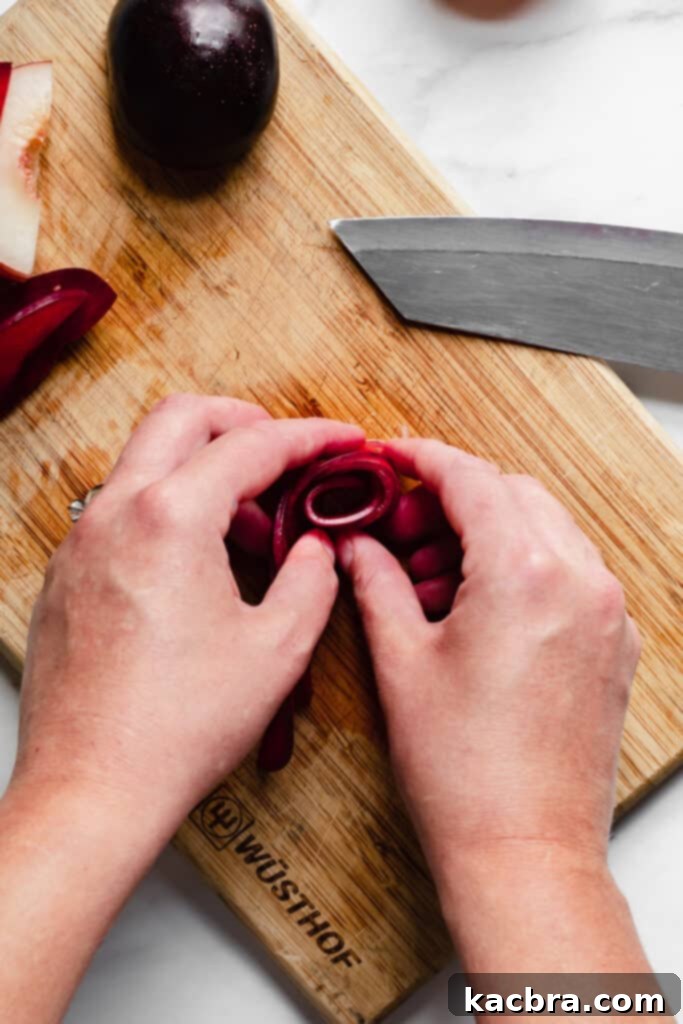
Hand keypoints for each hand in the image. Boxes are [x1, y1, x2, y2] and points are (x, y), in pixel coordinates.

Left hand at [14, 395, 363, 833]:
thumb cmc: (177, 728)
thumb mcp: (277, 649)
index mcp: (171, 518)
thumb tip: (314, 551)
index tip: (340, 440)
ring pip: (145, 463)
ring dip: (203, 472)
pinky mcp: (66, 576)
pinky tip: (200, 564)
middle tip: (286, 455)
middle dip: (243, 423)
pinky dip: (167, 510)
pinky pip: (121, 511)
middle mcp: (115, 515)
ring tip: (252, 529)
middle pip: (181, 419)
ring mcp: (81, 543)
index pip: (252, 446)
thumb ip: (310, 580)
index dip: (309, 437)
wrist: (92, 789)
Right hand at [338, 439, 640, 890]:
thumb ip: (376, 584)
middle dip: (453, 500)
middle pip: (513, 495)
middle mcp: (579, 583)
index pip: (471, 480)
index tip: (393, 456)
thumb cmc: (464, 773)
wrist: (523, 850)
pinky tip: (476, 607)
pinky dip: (523, 567)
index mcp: (523, 575)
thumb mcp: (402, 663)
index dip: (422, 459)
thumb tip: (357, 546)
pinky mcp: (613, 645)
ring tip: (429, 579)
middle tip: (401, 530)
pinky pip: (570, 573)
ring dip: (488, 534)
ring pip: (546, 530)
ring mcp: (606, 614)